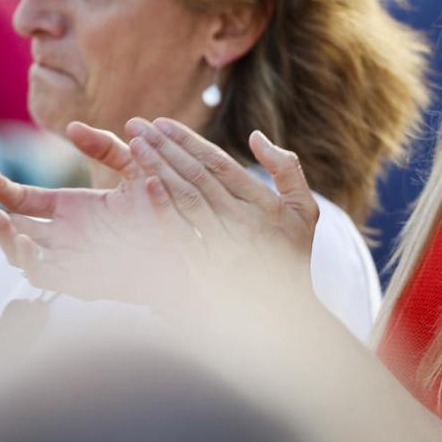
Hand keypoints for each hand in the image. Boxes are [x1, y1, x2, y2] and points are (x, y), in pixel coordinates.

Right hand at [0, 121, 197, 310]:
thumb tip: (71, 127)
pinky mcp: (77, 279)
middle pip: (10, 225)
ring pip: (18, 250)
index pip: (23, 199)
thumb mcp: (138, 170)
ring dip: (2, 234)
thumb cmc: (166, 212)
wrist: (189, 250)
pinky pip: (41, 273)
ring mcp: (68, 257)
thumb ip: (107, 148)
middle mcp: (64, 234)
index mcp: (72, 209)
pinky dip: (27, 257)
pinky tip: (22, 238)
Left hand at [125, 117, 316, 303]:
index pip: (219, 163)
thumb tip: (256, 137)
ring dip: (158, 168)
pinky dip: (164, 207)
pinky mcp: (207, 269)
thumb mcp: (305, 210)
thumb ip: (288, 168)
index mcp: (264, 203)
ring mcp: (226, 245)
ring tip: (135, 146)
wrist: (287, 316)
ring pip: (186, 196)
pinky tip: (146, 184)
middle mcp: (245, 221)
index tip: (162, 125)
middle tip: (137, 125)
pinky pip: (181, 232)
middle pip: (197, 174)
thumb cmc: (294, 257)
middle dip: (164, 147)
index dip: (188, 141)